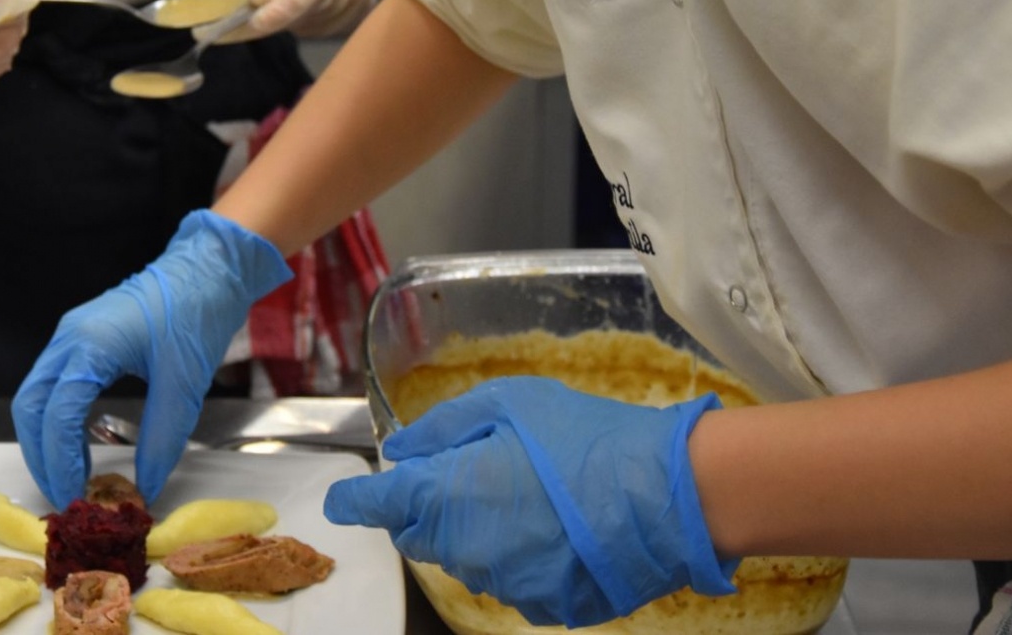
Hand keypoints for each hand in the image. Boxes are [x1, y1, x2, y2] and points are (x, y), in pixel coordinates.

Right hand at [12, 210, 292, 508]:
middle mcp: (69, 338)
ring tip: (71, 478)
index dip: (60, 461)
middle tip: (65, 496)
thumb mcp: (184, 384)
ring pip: (35, 397)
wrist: (207, 268)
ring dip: (45, 440)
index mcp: (90, 344)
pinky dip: (56, 421)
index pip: (57, 413)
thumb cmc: (197, 313)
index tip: (76, 497)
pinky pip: (52, 386)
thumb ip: (162, 439)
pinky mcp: (80, 338)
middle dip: (41, 456)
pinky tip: (79, 446)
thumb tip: (145, 488)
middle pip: (30, 407)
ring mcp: (70, 335)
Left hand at [323, 377, 737, 626]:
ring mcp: (505, 586)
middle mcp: (465, 551)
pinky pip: (511, 581)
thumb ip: (443, 428)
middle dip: (427, 508)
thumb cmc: (583, 436)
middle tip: (469, 472)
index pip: (379, 506)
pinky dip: (518, 556)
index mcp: (447, 496)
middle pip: (420, 535)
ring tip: (529, 495)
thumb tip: (401, 451)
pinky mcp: (544, 608)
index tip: (344, 499)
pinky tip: (555, 528)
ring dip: (476, 532)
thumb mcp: (508, 402)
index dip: (357, 500)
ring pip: (467, 560)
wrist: (667, 493)